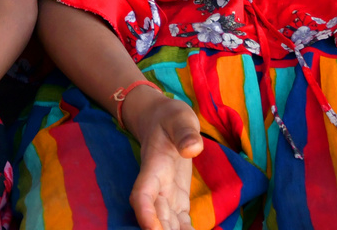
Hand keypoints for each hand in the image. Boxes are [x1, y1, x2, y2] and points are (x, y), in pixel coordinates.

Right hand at [121, 87, 204, 229]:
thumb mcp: (180, 118)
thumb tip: (193, 149)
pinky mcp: (177, 197)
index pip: (142, 194)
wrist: (161, 120)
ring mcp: (166, 193)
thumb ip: (185, 132)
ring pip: (166, 221)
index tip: (152, 229)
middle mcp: (156, 185)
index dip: (145, 213)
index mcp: (153, 166)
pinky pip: (180, 220)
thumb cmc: (170, 117)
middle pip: (155, 214)